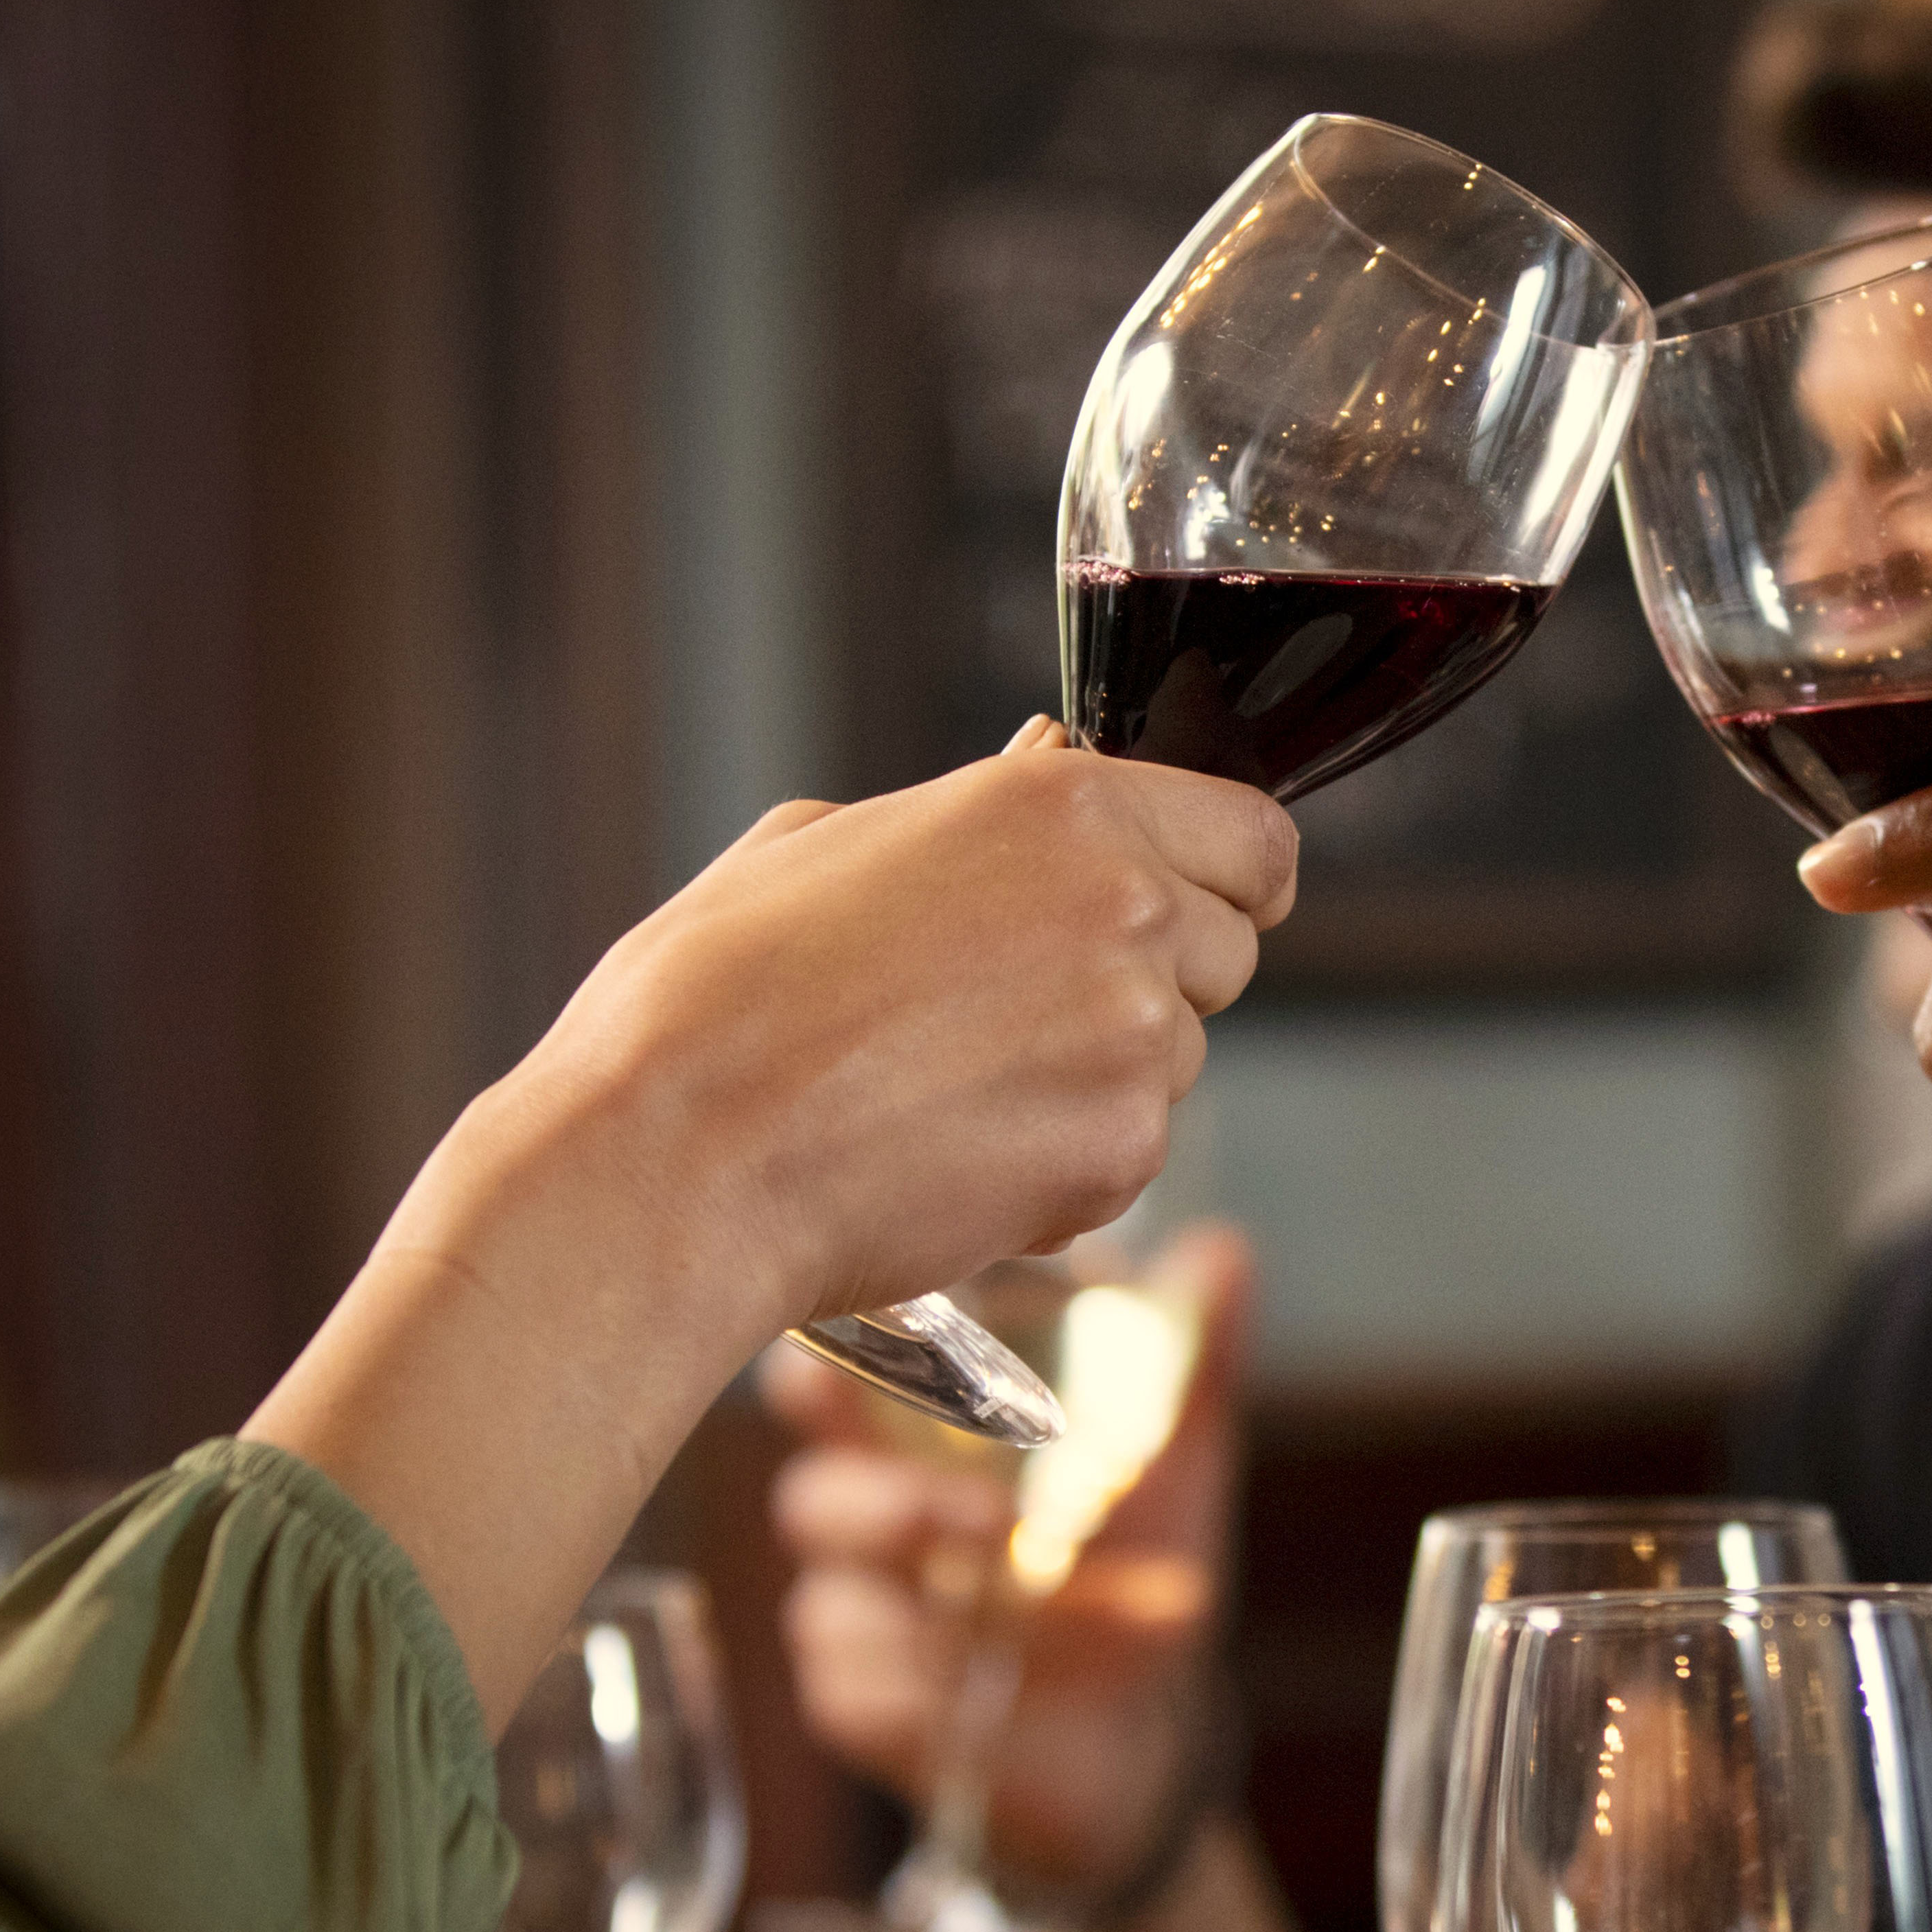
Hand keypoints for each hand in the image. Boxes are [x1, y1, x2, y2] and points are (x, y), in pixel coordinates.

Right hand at [254, 723, 1290, 1722]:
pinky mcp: (1121, 1151)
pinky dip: (1065, 1161)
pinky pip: (1128, 1151)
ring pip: (1177, 1056)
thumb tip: (1039, 770)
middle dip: (1154, 978)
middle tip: (1018, 1011)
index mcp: (1065, 807)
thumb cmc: (715, 999)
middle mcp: (1128, 908)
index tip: (1188, 903)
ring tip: (947, 1085)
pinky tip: (948, 1153)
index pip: (1256, 839)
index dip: (1224, 877)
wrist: (675, 1160)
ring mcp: (1136, 1037)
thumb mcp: (824, 840)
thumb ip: (969, 812)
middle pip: (1227, 949)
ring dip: (1099, 1074)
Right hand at [772, 1224, 1251, 1895]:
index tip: (828, 1374)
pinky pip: (867, 1698)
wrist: (1136, 1707)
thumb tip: (1221, 1250)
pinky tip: (1010, 1686)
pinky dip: (949, 1694)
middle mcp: (860, 1516)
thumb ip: (1190, 1353)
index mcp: (912, 1431)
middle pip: (815, 1501)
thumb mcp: (1175, 1448)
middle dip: (893, 1508)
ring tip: (1072, 1608)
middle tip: (990, 1521)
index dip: (819, 1376)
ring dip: (972, 1613)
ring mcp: (849, 1612)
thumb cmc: (1131, 1547)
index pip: (828, 1382)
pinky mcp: (858, 1705)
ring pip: (846, 1606)